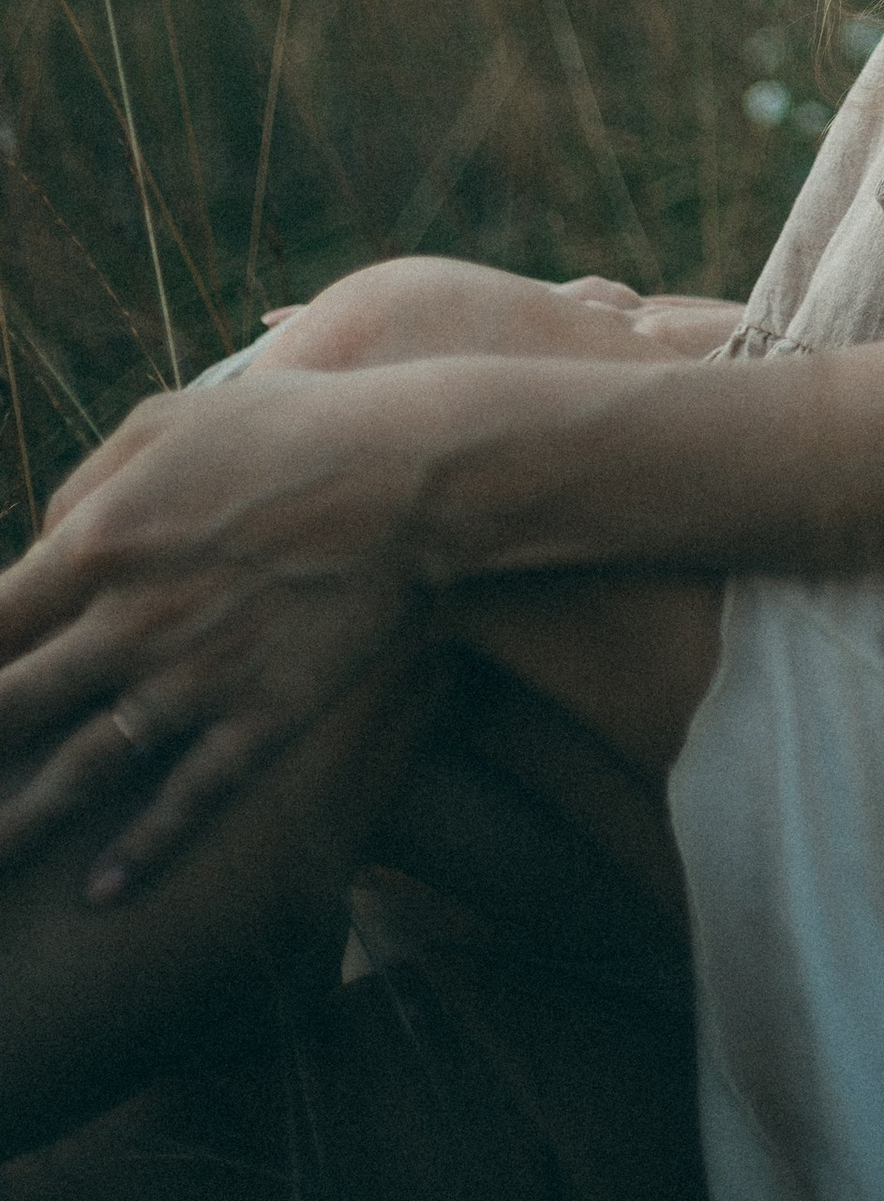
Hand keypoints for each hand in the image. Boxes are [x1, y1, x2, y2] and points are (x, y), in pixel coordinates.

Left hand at [0, 366, 441, 900]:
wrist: (414, 475)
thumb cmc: (289, 428)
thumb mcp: (169, 420)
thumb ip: (85, 486)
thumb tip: (41, 546)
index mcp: (100, 542)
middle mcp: (130, 623)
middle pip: (9, 710)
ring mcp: (194, 680)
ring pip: (76, 775)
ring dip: (15, 828)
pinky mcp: (259, 718)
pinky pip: (185, 803)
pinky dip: (138, 856)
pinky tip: (100, 893)